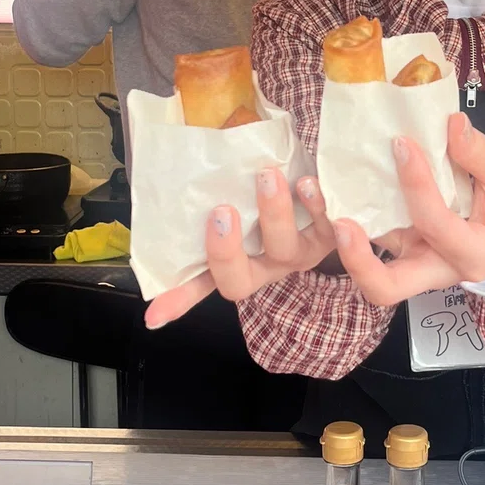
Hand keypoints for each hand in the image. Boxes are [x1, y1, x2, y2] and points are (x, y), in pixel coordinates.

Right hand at [144, 170, 334, 327]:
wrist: (312, 171)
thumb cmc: (260, 185)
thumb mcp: (230, 191)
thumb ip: (205, 195)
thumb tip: (160, 186)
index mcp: (236, 264)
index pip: (197, 286)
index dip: (178, 302)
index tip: (155, 313)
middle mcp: (265, 266)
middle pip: (242, 279)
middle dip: (227, 252)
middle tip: (221, 211)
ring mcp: (297, 254)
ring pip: (284, 249)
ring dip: (275, 215)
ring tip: (267, 177)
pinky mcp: (330, 235)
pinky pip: (325, 227)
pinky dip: (316, 205)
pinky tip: (307, 183)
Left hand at [331, 113, 484, 306]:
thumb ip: (482, 154)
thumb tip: (452, 124)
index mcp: (473, 255)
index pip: (436, 225)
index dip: (417, 186)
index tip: (402, 143)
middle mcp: (437, 270)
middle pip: (386, 288)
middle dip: (357, 260)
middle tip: (340, 222)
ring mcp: (413, 261)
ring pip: (369, 268)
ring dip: (338, 238)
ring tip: (313, 193)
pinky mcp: (399, 247)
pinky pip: (369, 241)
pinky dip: (347, 218)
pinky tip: (327, 185)